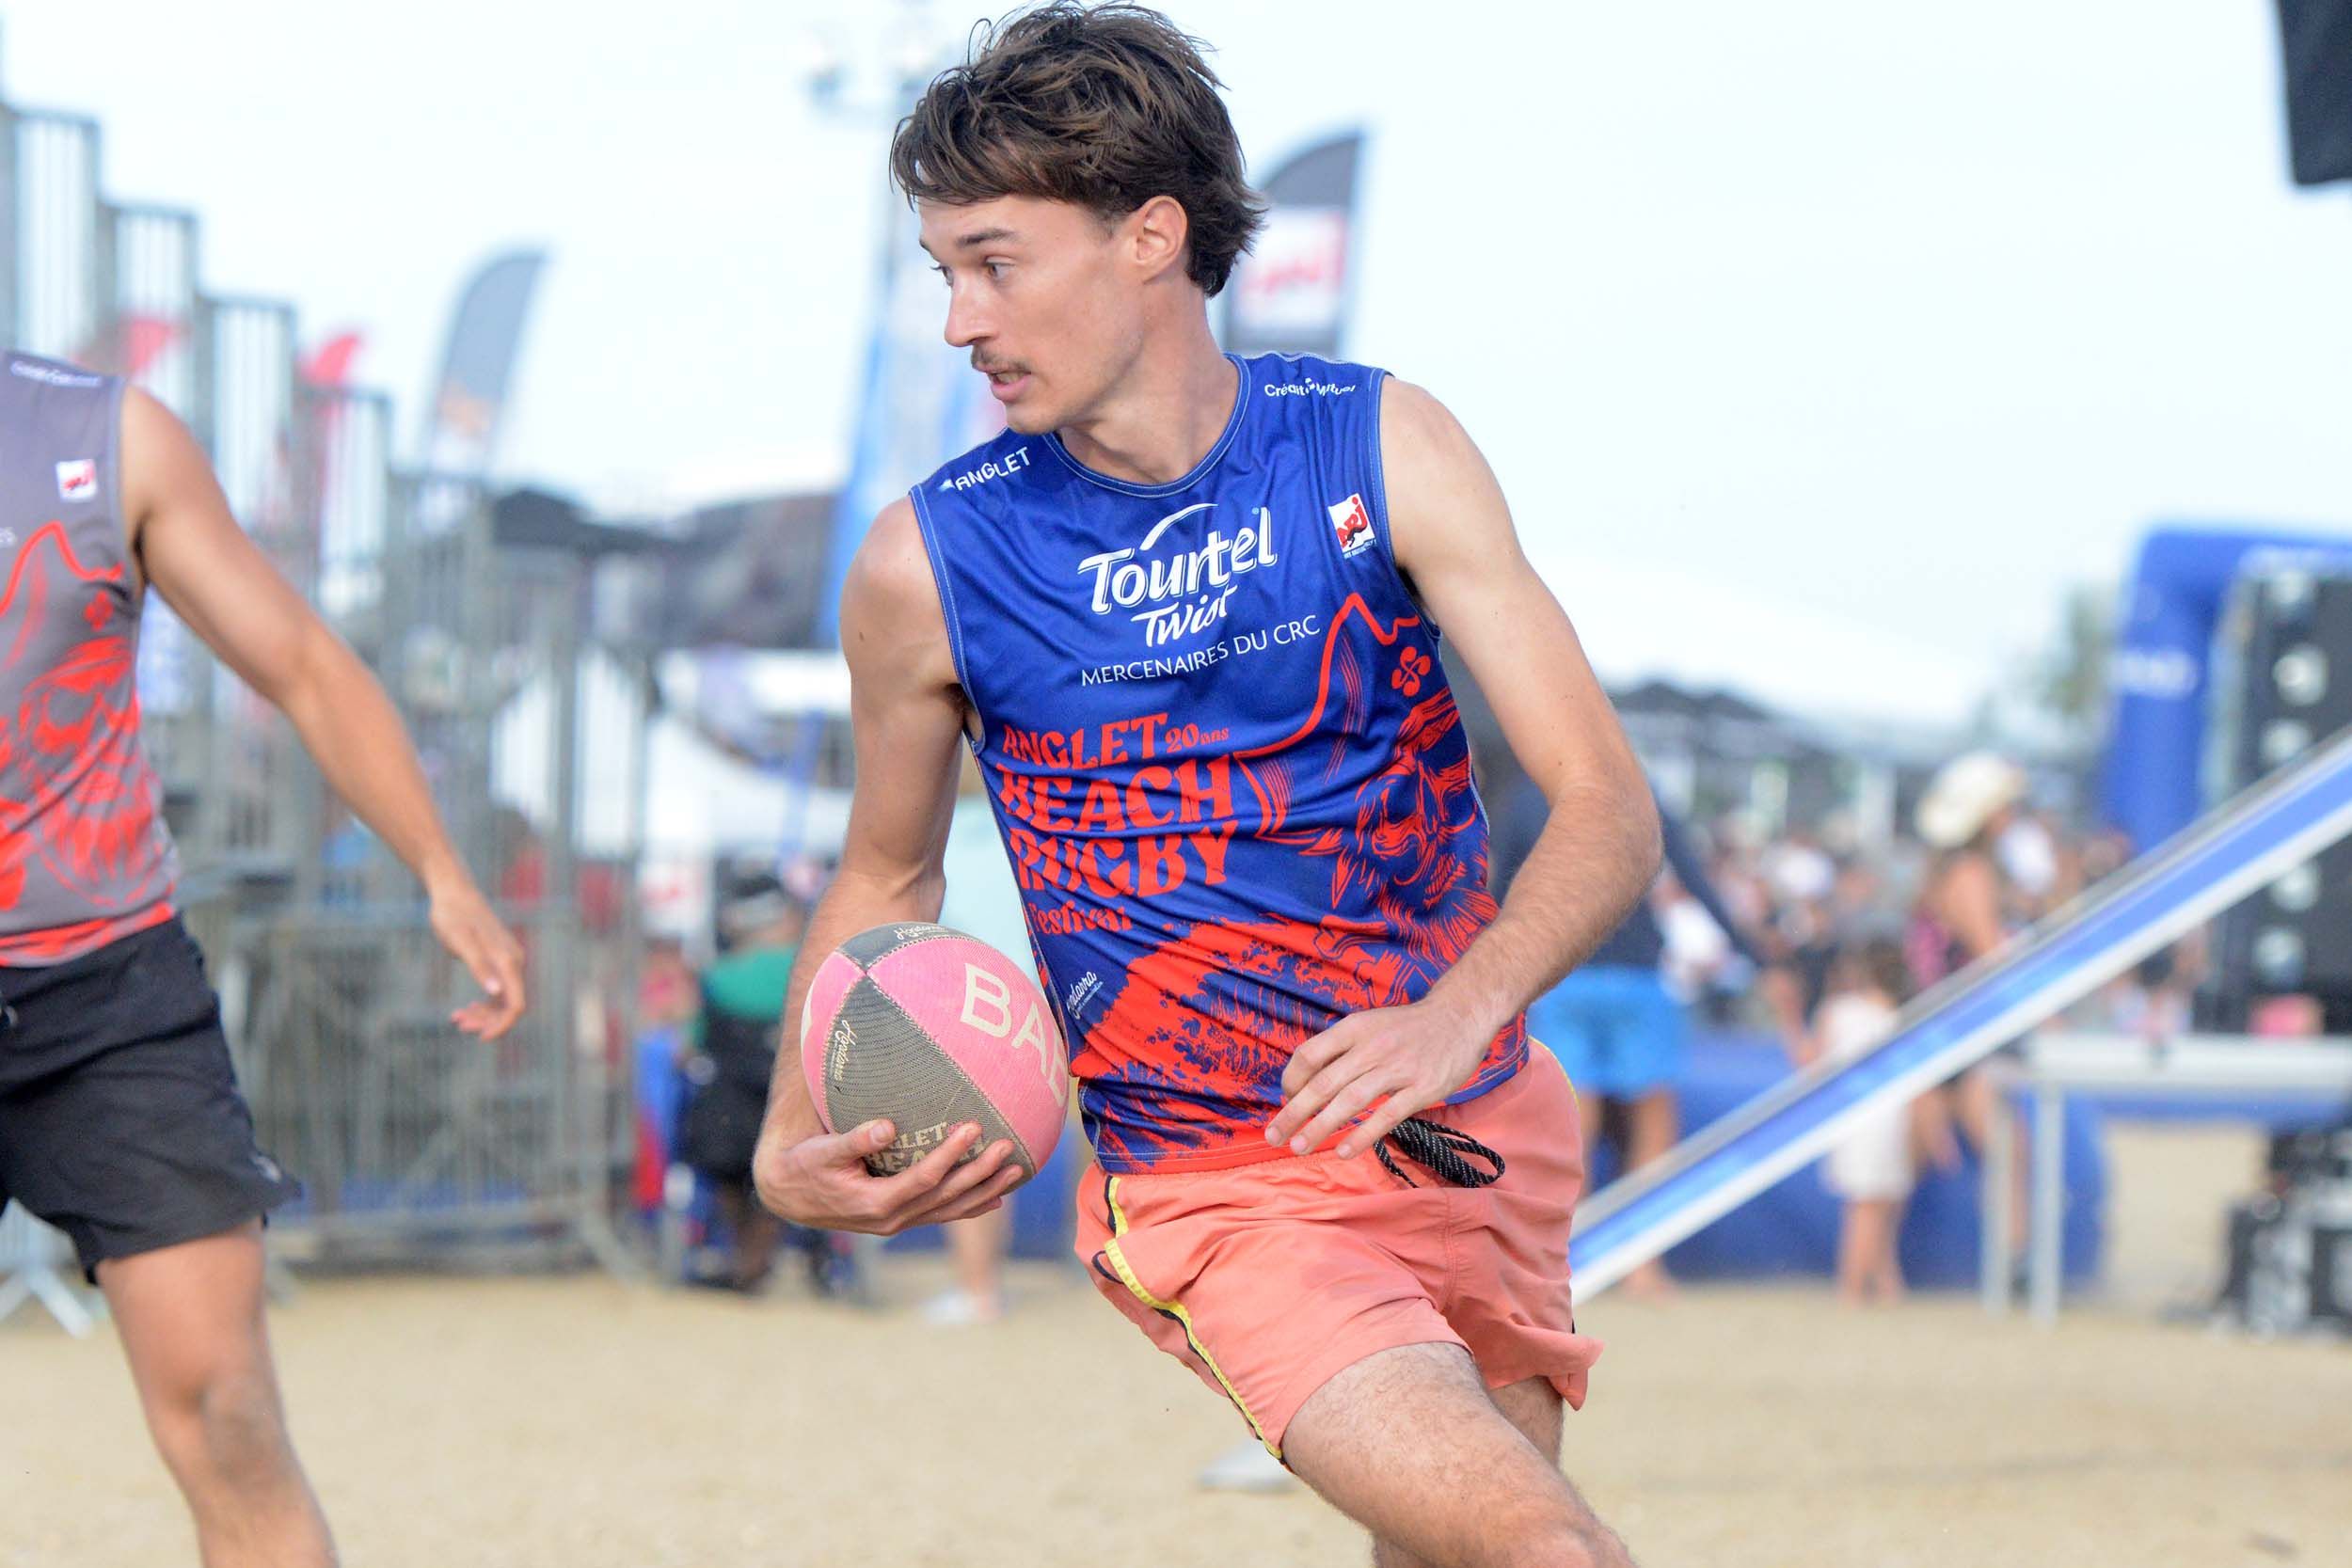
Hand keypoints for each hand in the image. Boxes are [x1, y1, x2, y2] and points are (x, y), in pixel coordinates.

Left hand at [427, 879, 527, 1038]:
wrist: (453, 892)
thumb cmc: (453, 915)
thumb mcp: (460, 941)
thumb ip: (479, 966)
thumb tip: (495, 991)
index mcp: (508, 961)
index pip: (516, 1004)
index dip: (502, 1025)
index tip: (481, 1037)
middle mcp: (514, 962)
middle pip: (510, 1005)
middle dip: (488, 1021)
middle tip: (459, 1024)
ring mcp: (508, 960)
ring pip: (503, 999)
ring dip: (483, 1014)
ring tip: (457, 1019)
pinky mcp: (498, 959)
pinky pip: (497, 989)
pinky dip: (483, 1002)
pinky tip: (464, 1008)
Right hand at [752, 1118, 1025, 1235]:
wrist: (790, 1195)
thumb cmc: (806, 1166)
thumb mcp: (824, 1151)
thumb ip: (855, 1140)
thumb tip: (886, 1127)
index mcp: (877, 1203)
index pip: (925, 1178)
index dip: (951, 1154)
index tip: (973, 1127)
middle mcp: (893, 1219)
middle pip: (947, 1196)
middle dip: (980, 1172)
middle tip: (1008, 1148)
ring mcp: (899, 1223)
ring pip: (950, 1210)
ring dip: (984, 1191)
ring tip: (1016, 1172)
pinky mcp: (900, 1219)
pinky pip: (942, 1215)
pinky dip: (969, 1207)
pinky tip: (994, 1200)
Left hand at [1265, 1001, 1492, 1159]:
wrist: (1459, 1017)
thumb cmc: (1407, 1028)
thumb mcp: (1369, 1024)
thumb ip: (1341, 1049)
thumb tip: (1305, 1080)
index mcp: (1354, 1028)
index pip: (1309, 1054)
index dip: (1291, 1080)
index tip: (1285, 1100)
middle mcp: (1371, 1046)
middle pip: (1323, 1083)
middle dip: (1294, 1113)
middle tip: (1273, 1136)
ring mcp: (1397, 1068)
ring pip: (1350, 1101)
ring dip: (1320, 1127)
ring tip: (1299, 1148)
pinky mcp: (1422, 1088)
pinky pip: (1386, 1116)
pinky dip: (1362, 1135)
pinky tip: (1343, 1152)